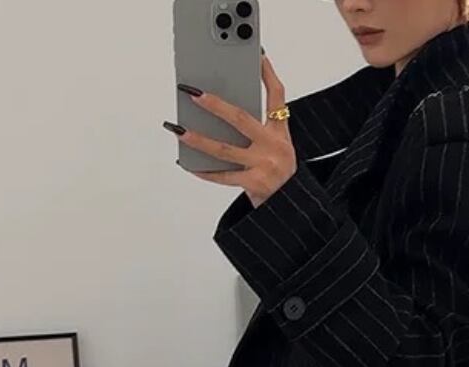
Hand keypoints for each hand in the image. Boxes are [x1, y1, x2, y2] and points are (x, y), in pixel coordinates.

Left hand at [168, 54, 295, 207]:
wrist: (291, 209)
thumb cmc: (277, 176)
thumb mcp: (277, 149)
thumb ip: (256, 132)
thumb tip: (219, 116)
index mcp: (280, 133)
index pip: (277, 96)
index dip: (267, 74)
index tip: (258, 54)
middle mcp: (274, 146)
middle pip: (241, 118)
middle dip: (214, 104)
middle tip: (193, 93)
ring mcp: (264, 165)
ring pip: (224, 149)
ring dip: (197, 139)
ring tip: (177, 129)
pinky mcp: (254, 183)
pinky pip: (222, 176)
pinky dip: (204, 171)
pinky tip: (187, 163)